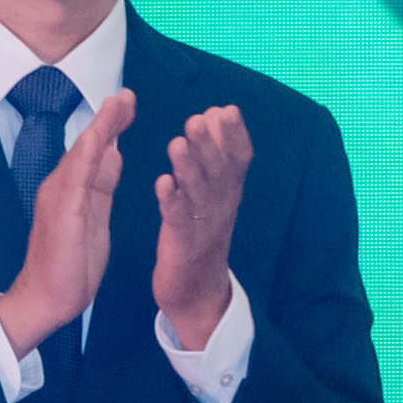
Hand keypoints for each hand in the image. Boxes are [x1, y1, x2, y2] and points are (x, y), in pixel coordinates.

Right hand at [0, 82, 136, 352]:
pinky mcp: (63, 214)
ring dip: (99, 128)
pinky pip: (76, 180)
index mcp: (73, 189)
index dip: (111, 125)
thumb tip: (114, 154)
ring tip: (116, 103)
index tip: (127, 102)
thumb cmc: (70, 264)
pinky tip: (99, 139)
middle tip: (126, 92)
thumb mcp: (95, 217)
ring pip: (82, 156)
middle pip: (88, 146)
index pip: (95, 151)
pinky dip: (87, 157)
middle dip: (107, 118)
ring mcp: (59, 199)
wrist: (46, 299)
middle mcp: (62, 187)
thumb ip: (101, 185)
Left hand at [150, 102, 252, 347]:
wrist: (198, 292)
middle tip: (198, 118)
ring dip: (189, 167)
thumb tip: (216, 115)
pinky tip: (162, 184)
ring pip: (198, 192)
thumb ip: (216, 156)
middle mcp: (220, 206)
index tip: (227, 110)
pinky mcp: (182, 244)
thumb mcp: (215, 194)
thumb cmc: (202, 235)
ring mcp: (202, 225)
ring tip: (177, 142)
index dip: (235, 136)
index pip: (239, 160)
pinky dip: (171, 201)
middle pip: (219, 171)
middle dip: (209, 144)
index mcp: (228, 192)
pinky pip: (177, 220)